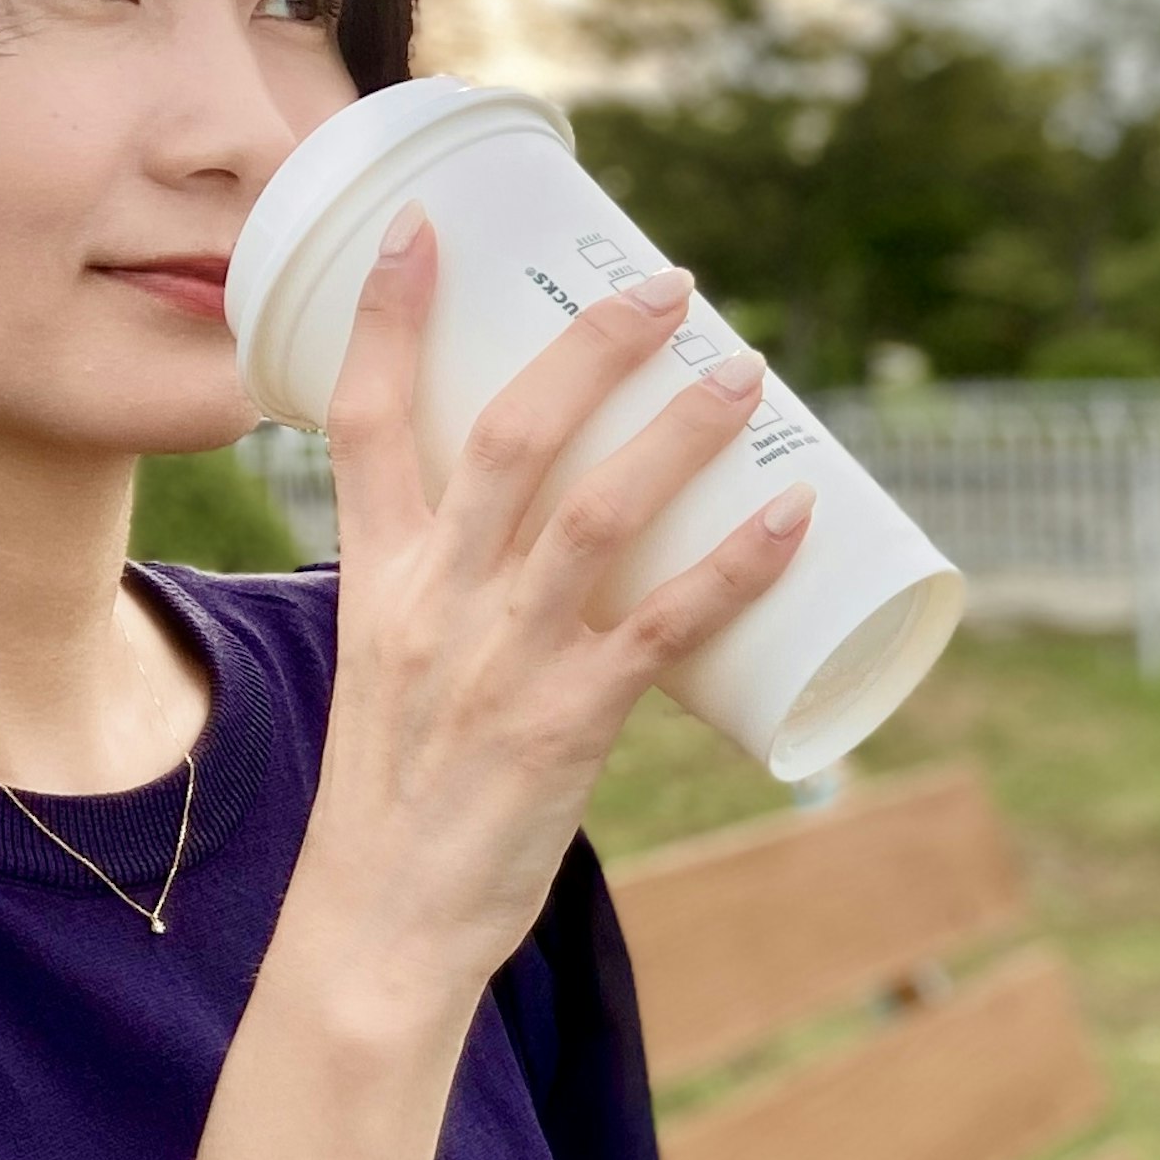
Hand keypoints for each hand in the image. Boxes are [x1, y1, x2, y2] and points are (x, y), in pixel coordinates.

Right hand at [293, 211, 809, 1009]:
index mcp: (380, 581)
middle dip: (590, 344)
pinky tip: (795, 521)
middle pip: (509, 435)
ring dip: (680, 432)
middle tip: (666, 281)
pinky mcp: (562, 727)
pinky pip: (663, 628)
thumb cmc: (403, 798)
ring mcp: (499, 661)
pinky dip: (734, 570)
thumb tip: (574, 531)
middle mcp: (434, 603)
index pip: (364, 421)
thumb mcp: (396, 669)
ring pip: (598, 512)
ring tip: (748, 372)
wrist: (377, 934)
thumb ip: (467, 595)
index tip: (423, 225)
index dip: (389, 317)